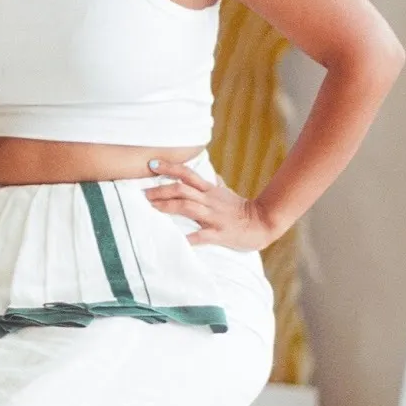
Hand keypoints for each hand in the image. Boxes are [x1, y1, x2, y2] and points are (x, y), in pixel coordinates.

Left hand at [145, 160, 274, 250]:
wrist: (263, 223)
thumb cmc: (242, 209)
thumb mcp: (227, 193)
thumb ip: (216, 184)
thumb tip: (211, 176)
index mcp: (210, 190)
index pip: (187, 174)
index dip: (169, 168)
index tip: (151, 165)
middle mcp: (209, 200)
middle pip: (182, 189)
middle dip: (160, 190)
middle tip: (143, 194)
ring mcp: (214, 217)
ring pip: (187, 207)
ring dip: (167, 207)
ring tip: (150, 208)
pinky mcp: (219, 233)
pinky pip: (201, 236)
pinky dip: (187, 238)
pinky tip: (175, 241)